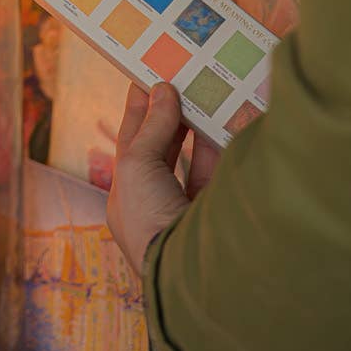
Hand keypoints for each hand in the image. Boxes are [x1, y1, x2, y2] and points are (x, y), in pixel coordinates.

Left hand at [107, 83, 217, 271]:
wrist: (189, 273)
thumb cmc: (148, 219)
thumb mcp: (137, 165)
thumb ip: (152, 127)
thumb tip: (164, 90)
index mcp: (125, 195)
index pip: (130, 141)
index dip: (138, 108)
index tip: (147, 76)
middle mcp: (154, 201)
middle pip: (162, 147)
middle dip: (170, 114)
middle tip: (181, 79)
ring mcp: (187, 207)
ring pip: (192, 157)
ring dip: (198, 127)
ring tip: (203, 92)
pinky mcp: (216, 212)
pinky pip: (218, 171)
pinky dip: (221, 146)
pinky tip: (226, 120)